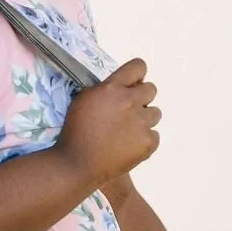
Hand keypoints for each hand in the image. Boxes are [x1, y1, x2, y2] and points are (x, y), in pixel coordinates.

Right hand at [61, 57, 160, 183]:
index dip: (136, 75)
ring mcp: (142, 123)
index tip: (132, 83)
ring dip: (144, 119)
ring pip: (155, 113)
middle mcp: (131, 101)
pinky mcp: (148, 142)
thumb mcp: (84, 100)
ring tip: (127, 131)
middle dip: (141, 98)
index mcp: (113, 88)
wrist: (78, 163)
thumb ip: (105, 89)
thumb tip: (121, 87)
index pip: (139, 67)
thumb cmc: (75, 131)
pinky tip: (129, 146)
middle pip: (151, 89)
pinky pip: (154, 135)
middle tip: (127, 111)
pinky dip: (144, 140)